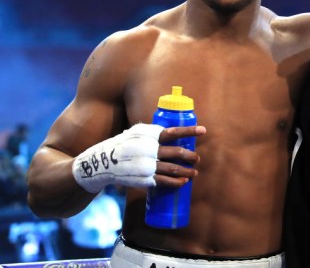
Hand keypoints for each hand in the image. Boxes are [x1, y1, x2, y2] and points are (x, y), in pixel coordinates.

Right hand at [72, 123, 204, 192]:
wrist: (101, 163)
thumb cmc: (123, 145)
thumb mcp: (135, 133)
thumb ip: (152, 133)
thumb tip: (174, 132)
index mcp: (147, 135)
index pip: (172, 132)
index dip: (189, 131)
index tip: (203, 131)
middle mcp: (147, 149)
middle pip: (176, 152)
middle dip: (190, 156)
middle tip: (196, 158)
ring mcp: (145, 165)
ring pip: (173, 168)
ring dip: (187, 171)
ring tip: (194, 173)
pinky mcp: (143, 179)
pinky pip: (164, 181)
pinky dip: (176, 183)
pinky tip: (183, 183)